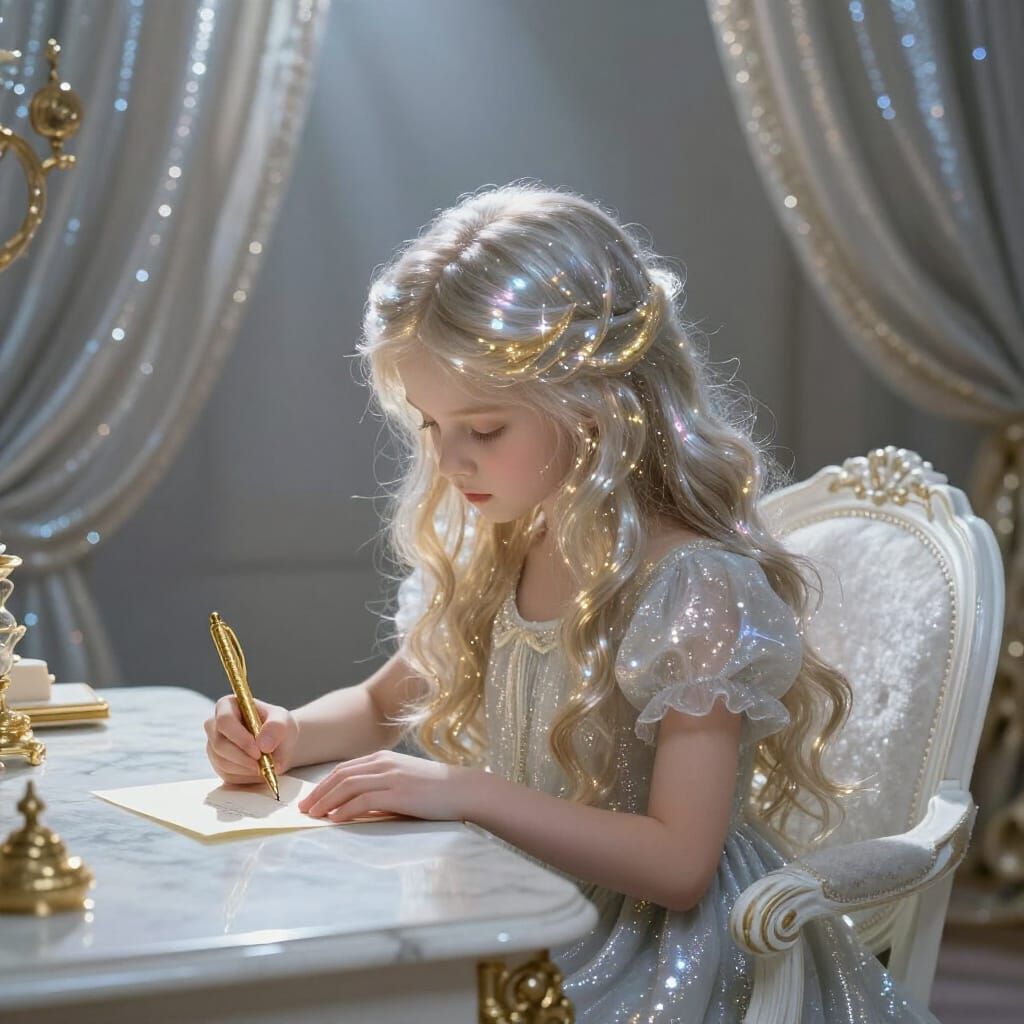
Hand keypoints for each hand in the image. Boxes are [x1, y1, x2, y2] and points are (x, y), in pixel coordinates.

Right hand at [203, 696, 299, 784]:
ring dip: (246, 768)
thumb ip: (276, 728)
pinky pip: (227, 775)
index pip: (224, 721)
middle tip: (264, 764)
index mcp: (228, 706)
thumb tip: (263, 745)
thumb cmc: (278, 727)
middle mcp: (215, 725)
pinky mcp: (218, 763)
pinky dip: (246, 776)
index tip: (258, 750)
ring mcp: (214, 745)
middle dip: (243, 757)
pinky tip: (260, 771)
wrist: (279, 744)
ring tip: (266, 766)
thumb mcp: (283, 721)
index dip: (240, 737)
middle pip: (219, 744)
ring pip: (222, 761)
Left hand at [297, 750, 482, 822]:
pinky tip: (335, 819)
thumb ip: (381, 788)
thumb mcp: (404, 781)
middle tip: (304, 809)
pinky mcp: (397, 792)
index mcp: (383, 757)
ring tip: (313, 816)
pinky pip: (363, 800)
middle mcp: (384, 763)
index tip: (311, 799)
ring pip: (347, 786)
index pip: (344, 769)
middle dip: (318, 793)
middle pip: (340, 776)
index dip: (324, 784)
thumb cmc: (436, 790)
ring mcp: (390, 776)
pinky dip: (345, 810)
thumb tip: (356, 807)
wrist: (463, 789)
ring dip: (326, 802)